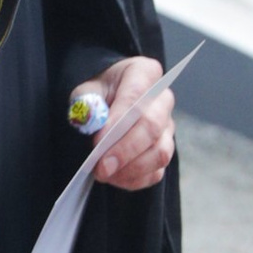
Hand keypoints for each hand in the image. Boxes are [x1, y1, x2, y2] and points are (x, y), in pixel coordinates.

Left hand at [88, 54, 177, 193]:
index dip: (118, 122)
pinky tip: (114, 178)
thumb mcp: (85, 91)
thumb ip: (86, 103)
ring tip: (104, 174)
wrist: (105, 102)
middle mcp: (162, 100)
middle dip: (125, 150)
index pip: (136, 97)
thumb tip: (92, 122)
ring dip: (131, 169)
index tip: (98, 142)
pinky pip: (157, 171)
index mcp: (144, 73)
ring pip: (160, 152)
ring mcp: (167, 127)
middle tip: (101, 166)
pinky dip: (135, 179)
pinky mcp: (164, 150)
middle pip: (152, 126)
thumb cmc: (97, 94)